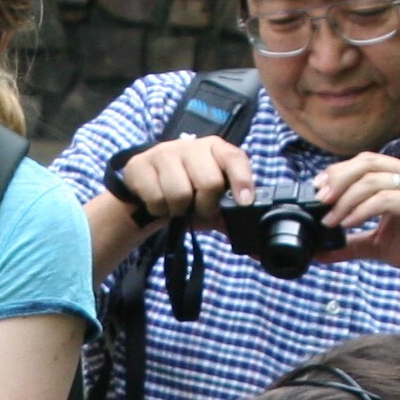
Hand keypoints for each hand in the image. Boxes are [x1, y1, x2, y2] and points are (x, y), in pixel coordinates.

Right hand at [117, 135, 254, 228]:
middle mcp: (191, 145)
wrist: (147, 192)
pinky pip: (156, 198)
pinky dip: (159, 209)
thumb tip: (259, 253)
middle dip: (205, 205)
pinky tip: (159, 203)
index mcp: (215, 149)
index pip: (234, 158)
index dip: (242, 180)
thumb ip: (233, 220)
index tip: (244, 202)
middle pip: (209, 181)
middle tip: (198, 208)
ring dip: (179, 209)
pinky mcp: (140, 164)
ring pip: (180, 193)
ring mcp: (164, 152)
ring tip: (177, 205)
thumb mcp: (212, 204)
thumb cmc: (187, 195)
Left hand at [313, 152, 399, 284]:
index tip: (318, 190)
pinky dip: (363, 210)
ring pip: (372, 180)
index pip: (365, 162)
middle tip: (320, 200)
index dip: (338, 172)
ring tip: (331, 220)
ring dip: (346, 199)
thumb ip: (353, 243)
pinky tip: (350, 223)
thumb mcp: (381, 244)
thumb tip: (323, 251)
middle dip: (338, 179)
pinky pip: (385, 199)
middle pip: (366, 163)